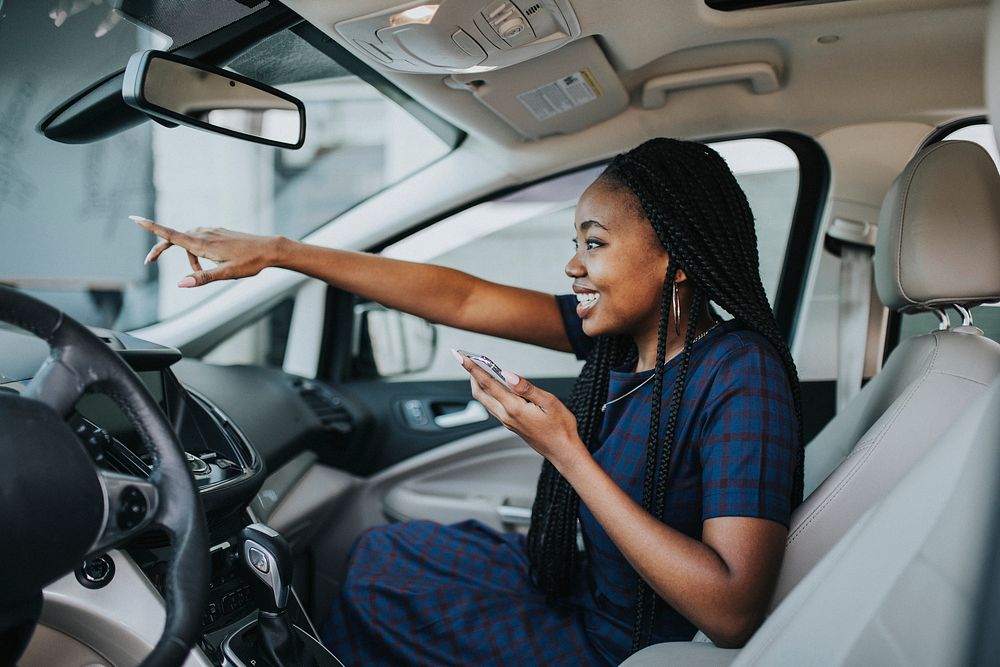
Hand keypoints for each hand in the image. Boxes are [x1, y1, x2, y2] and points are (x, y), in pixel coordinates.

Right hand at [130, 216, 281, 286]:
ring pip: (189, 243)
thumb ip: (203, 278)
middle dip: (162, 250)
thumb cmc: (251, 262)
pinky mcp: (218, 233)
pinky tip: (213, 263)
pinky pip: (200, 241)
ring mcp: (211, 231)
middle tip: (149, 261)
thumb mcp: (227, 274)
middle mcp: (204, 233)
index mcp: (203, 243)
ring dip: (189, 259)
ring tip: (203, 274)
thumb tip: (181, 284)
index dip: (151, 227)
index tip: (134, 218)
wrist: (270, 249)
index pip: (171, 234)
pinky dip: (199, 254)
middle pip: (174, 239)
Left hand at [454, 351, 586, 470]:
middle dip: (471, 374)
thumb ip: (526, 387)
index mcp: (514, 408)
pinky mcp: (510, 424)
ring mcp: (507, 422)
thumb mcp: (549, 402)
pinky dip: (488, 392)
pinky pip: (492, 406)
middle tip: (468, 359)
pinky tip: (494, 385)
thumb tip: (508, 374)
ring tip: (479, 368)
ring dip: (478, 383)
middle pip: (480, 392)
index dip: (473, 369)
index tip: (462, 357)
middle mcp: (506, 416)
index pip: (488, 384)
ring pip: (484, 400)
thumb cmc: (560, 428)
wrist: (563, 451)